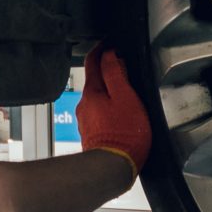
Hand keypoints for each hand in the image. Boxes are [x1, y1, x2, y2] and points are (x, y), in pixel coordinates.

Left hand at [76, 44, 150, 177]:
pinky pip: (100, 114)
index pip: (92, 61)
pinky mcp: (92, 135)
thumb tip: (110, 55)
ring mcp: (86, 121)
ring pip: (98, 98)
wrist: (113, 168)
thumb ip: (117, 74)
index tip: (110, 43)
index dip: (102, 49)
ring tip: (127, 95)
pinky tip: (121, 117)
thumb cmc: (124, 134)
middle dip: (108, 72)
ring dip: (110, 93)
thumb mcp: (126, 97)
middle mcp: (84, 105)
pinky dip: (110, 109)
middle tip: (124, 67)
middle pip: (95, 80)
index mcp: (92, 92)